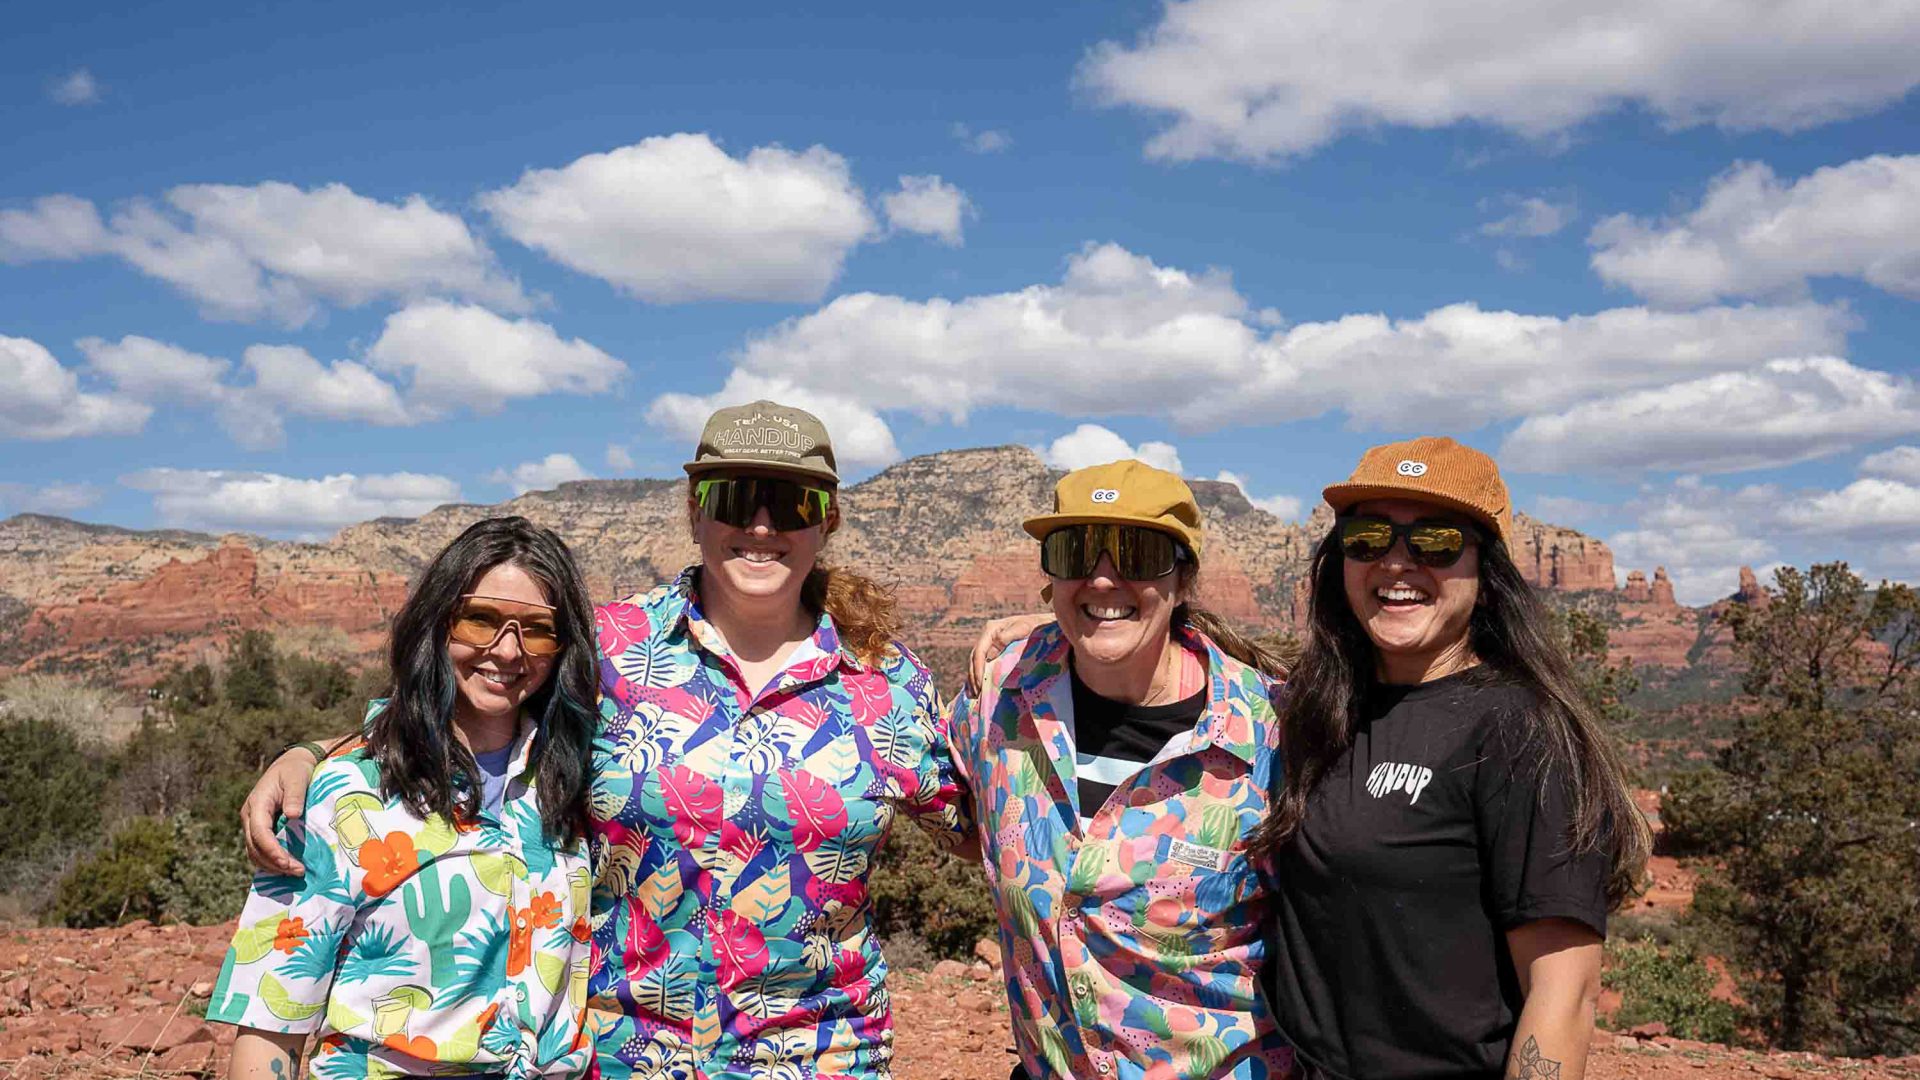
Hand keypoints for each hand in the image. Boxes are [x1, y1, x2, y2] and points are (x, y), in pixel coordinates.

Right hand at [241, 746, 321, 874]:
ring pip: (254, 852)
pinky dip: (270, 861)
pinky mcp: (259, 828)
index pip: (260, 832)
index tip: (287, 862)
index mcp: (257, 804)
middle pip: (255, 847)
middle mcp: (250, 816)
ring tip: (295, 872)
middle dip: (274, 862)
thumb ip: (295, 795)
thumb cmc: (295, 770)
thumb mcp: (297, 778)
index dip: (272, 850)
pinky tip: (287, 867)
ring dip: (272, 865)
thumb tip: (292, 815)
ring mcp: (252, 823)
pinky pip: (259, 850)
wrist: (290, 764)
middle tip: (298, 871)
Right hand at [966, 613, 1053, 694]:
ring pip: (975, 662)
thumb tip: (990, 654)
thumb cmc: (1034, 626)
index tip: (980, 684)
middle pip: (974, 658)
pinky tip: (978, 687)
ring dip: (974, 678)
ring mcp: (989, 644)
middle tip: (977, 693)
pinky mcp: (993, 651)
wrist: (1041, 625)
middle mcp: (987, 636)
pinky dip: (979, 675)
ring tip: (975, 694)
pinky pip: (982, 664)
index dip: (978, 669)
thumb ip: (1006, 637)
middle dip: (974, 676)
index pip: (979, 652)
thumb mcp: (1022, 629)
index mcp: (991, 629)